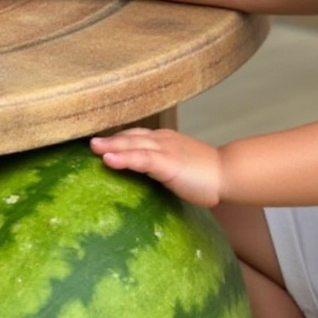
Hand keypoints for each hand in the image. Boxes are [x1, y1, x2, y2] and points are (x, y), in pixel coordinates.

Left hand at [90, 128, 222, 206]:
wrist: (229, 174)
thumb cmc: (206, 176)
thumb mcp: (179, 169)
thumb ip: (161, 170)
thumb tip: (145, 182)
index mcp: (164, 140)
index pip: (135, 136)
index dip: (116, 139)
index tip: (98, 143)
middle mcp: (162, 140)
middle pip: (129, 137)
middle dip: (108, 139)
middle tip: (87, 142)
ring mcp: (165, 150)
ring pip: (132, 144)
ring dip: (110, 145)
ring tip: (92, 147)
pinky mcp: (168, 163)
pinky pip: (142, 158)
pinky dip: (124, 157)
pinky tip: (108, 159)